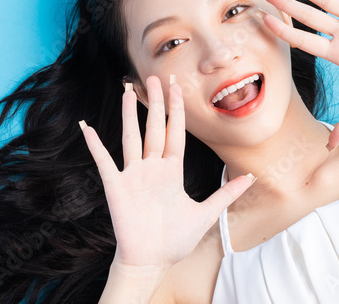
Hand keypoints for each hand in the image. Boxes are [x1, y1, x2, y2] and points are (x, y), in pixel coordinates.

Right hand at [79, 75, 256, 268]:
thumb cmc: (175, 239)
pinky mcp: (117, 187)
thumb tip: (251, 178)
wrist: (152, 261)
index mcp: (171, 170)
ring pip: (131, 138)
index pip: (175, 133)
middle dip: (156, 103)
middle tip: (154, 77)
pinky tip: (87, 127)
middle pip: (154, 128)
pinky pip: (105, 162)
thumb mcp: (206, 213)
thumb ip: (227, 194)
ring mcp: (133, 175)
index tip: (177, 86)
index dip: (176, 110)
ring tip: (127, 90)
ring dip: (130, 115)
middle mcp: (152, 168)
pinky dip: (95, 145)